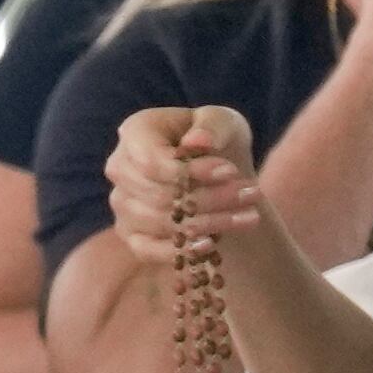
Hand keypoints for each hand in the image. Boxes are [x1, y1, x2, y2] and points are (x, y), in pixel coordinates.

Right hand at [107, 104, 262, 267]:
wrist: (217, 174)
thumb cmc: (217, 140)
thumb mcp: (224, 122)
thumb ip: (213, 126)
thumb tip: (197, 142)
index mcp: (135, 132)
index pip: (152, 161)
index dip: (189, 172)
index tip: (231, 170)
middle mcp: (120, 168)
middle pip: (160, 195)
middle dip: (211, 198)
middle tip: (252, 194)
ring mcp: (122, 204)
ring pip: (163, 223)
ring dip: (211, 223)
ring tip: (250, 216)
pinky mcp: (131, 234)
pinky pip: (149, 250)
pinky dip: (181, 250)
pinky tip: (211, 244)